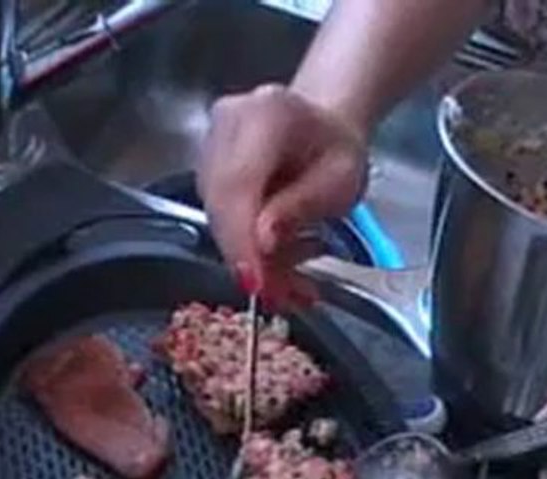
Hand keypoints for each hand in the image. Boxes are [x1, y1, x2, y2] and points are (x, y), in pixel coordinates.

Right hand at [197, 84, 366, 296]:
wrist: (323, 129)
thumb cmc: (337, 150)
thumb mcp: (341, 180)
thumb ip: (301, 207)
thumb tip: (262, 241)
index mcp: (266, 115)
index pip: (237, 183)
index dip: (241, 238)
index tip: (256, 282)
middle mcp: (227, 124)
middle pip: (220, 203)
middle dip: (248, 258)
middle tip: (280, 295)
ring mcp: (210, 145)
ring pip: (216, 217)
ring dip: (251, 259)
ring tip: (291, 283)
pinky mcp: (206, 169)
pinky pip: (219, 218)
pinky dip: (247, 248)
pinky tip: (278, 263)